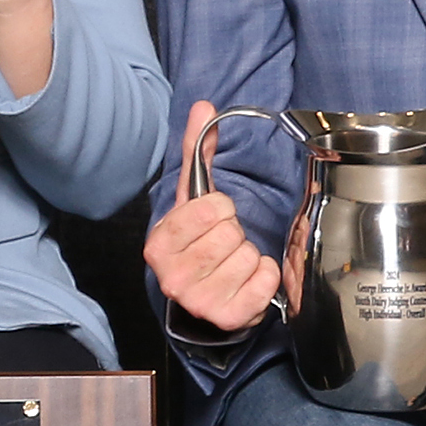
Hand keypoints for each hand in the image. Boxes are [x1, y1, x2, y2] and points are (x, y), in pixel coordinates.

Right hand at [142, 102, 281, 333]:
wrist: (202, 297)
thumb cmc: (197, 245)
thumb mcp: (192, 200)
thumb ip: (196, 152)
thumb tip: (202, 108)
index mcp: (160, 244)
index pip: (211, 209)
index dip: (221, 210)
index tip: (214, 221)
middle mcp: (173, 277)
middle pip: (231, 234)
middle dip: (235, 234)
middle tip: (224, 245)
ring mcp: (199, 301)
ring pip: (249, 257)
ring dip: (250, 257)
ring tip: (234, 263)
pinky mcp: (228, 317)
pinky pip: (265, 282)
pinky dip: (265, 277)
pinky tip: (248, 280)